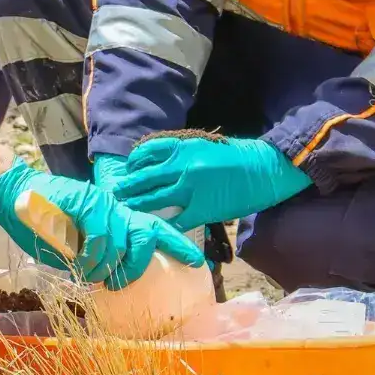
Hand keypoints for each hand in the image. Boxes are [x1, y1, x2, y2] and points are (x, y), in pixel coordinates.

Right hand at [0, 159, 203, 287]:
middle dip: (138, 263)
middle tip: (121, 281)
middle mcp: (112, 205)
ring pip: (119, 242)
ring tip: (89, 273)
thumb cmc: (42, 222)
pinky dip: (90, 255)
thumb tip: (111, 276)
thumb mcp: (74, 241)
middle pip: (145, 233)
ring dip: (104, 266)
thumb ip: (96, 252)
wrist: (14, 193)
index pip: (153, 226)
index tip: (197, 263)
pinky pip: (98, 237)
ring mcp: (99, 202)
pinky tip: (78, 260)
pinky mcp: (84, 201)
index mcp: (114, 214)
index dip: (176, 244)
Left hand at [116, 136, 311, 231]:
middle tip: (114, 193)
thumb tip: (158, 164)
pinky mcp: (203, 209)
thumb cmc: (233, 156)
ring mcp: (191, 189)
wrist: (261, 170)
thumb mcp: (202, 145)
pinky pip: (177, 219)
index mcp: (181, 147)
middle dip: (127, 186)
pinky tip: (153, 228)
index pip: (146, 152)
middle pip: (144, 177)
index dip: (133, 162)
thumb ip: (180, 153)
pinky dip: (164, 224)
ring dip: (138, 205)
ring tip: (125, 209)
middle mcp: (182, 166)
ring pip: (155, 199)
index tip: (127, 169)